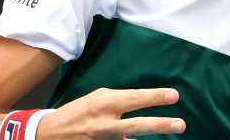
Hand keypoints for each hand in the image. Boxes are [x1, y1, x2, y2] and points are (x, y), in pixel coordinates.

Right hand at [37, 87, 184, 138]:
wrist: (48, 134)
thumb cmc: (78, 112)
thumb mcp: (97, 98)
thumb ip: (120, 99)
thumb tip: (145, 100)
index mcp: (103, 104)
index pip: (134, 99)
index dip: (155, 97)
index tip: (174, 95)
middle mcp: (103, 124)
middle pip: (136, 125)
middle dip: (160, 125)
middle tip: (181, 124)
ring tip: (172, 133)